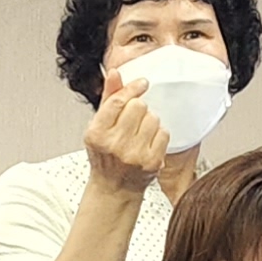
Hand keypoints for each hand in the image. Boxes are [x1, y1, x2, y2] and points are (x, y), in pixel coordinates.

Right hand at [84, 79, 168, 195]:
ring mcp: (134, 155)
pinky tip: (148, 142)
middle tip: (133, 121)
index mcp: (97, 134)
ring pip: (153, 118)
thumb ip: (108, 97)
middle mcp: (114, 145)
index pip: (117, 101)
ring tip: (139, 133)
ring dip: (149, 121)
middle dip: (138, 109)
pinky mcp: (152, 162)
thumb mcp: (99, 125)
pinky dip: (159, 135)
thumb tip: (115, 73)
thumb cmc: (106, 154)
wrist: (114, 187)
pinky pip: (164, 133)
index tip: (141, 84)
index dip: (132, 89)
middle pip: (138, 106)